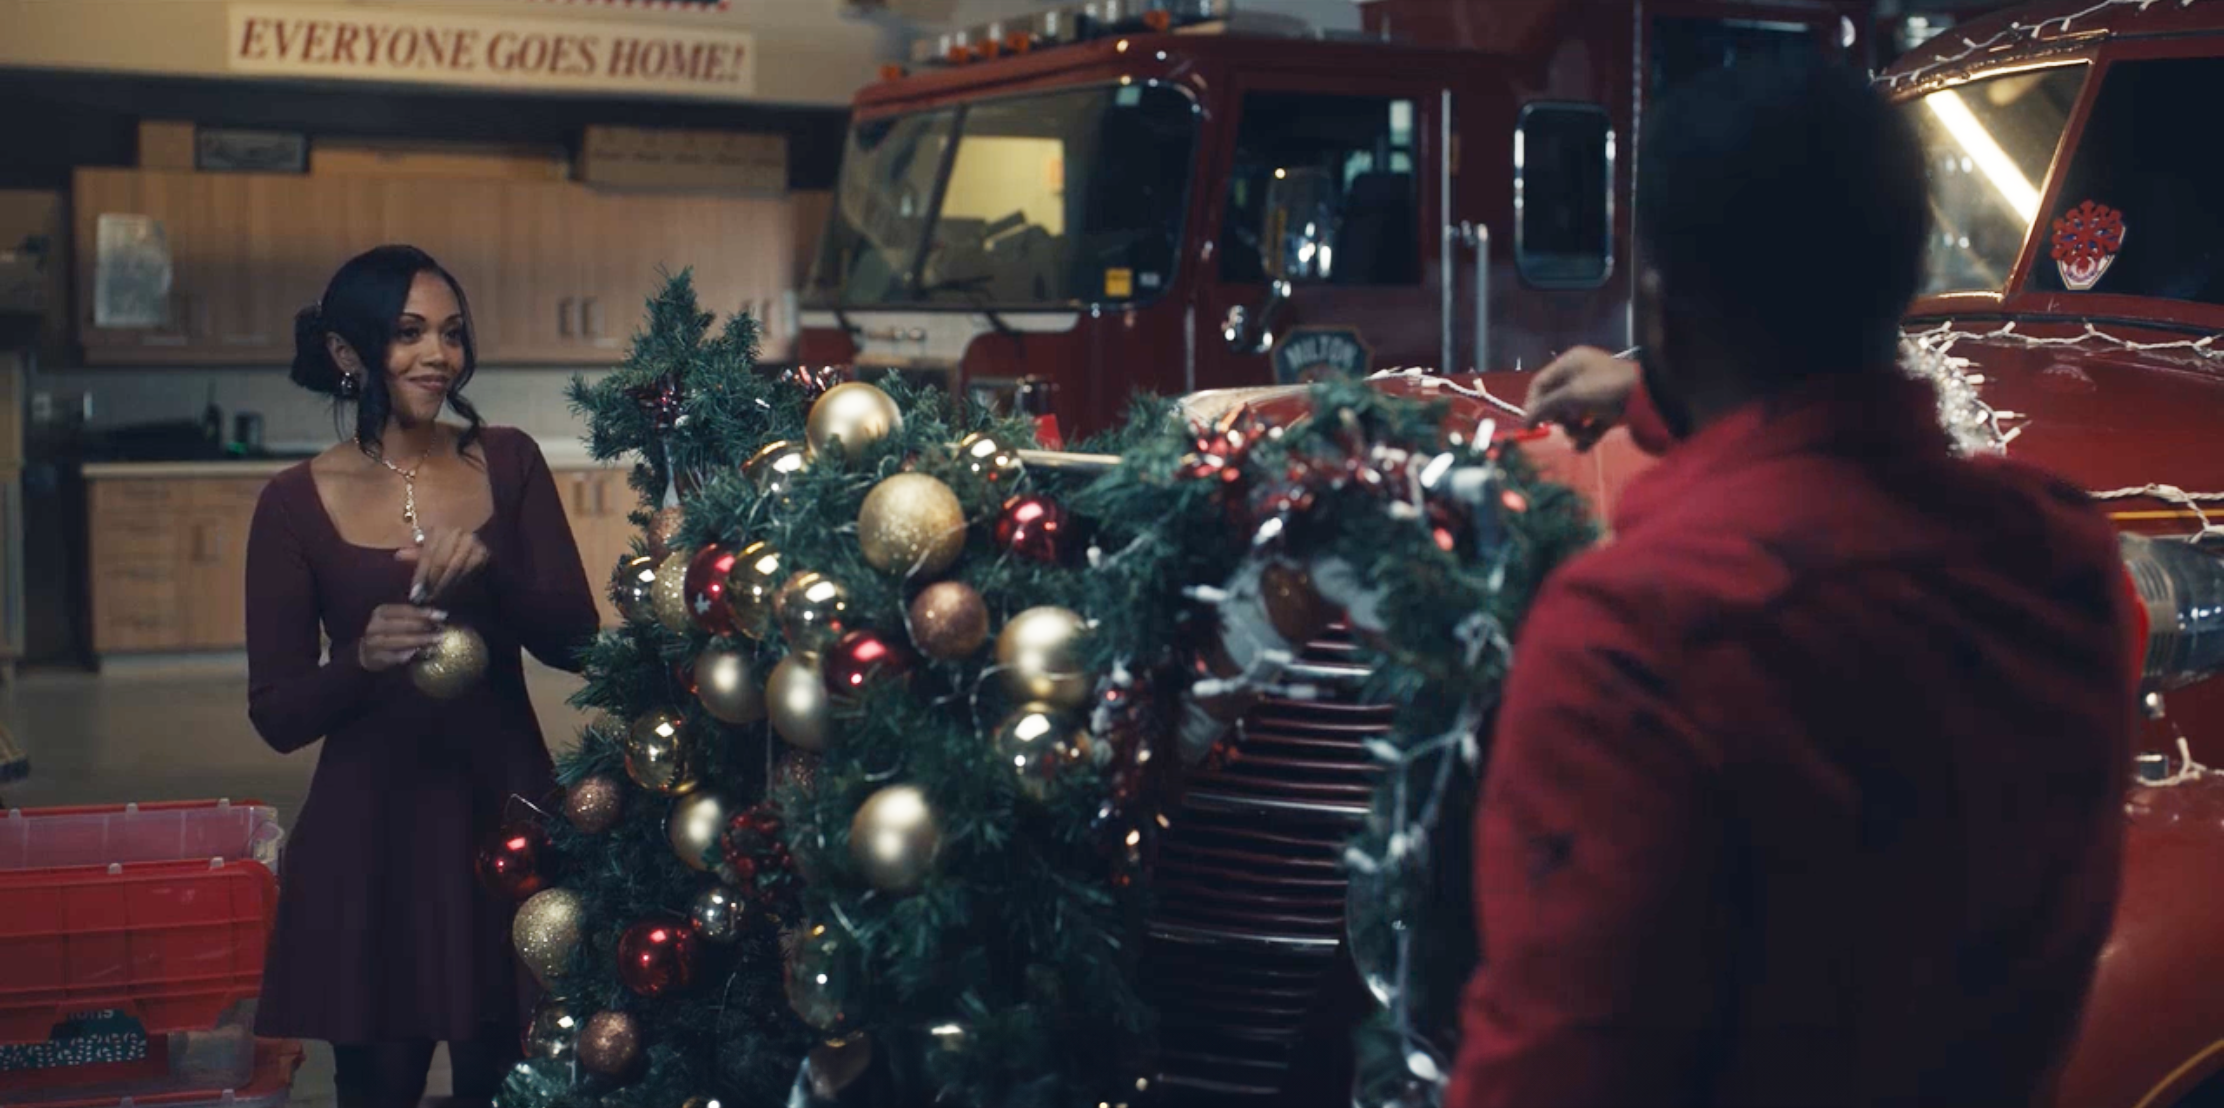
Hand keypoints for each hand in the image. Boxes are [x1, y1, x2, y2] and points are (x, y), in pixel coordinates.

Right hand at [358, 603, 448, 671]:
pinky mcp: (378, 658)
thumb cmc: (386, 631)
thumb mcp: (394, 617)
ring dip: (423, 640)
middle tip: (442, 629)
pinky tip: (424, 651)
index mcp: (381, 611)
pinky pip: (399, 655)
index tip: (441, 615)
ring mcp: (375, 642)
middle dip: (426, 627)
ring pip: (404, 641)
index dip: (425, 613)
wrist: (366, 651)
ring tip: (438, 639)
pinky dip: (413, 653)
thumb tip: (436, 612)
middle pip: (406, 625)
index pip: (406, 610)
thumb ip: (411, 613)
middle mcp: (375, 626)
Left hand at [394, 527, 490, 603]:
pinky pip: (468, 571)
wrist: (471, 553)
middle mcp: (456, 532)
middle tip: (424, 600)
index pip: (428, 555)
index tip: (414, 594)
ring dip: (444, 586)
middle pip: (441, 561)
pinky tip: (450, 594)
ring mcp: (472, 541)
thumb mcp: (428, 554)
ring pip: (455, 567)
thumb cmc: (444, 554)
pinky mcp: (483, 552)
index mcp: (439, 529)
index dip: (421, 575)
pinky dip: (458, 584)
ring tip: (435, 599)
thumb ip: (415, 556)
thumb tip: (398, 555)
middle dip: (431, 583)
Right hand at [1526, 347, 1640, 451]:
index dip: (1533, 404)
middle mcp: (1581, 375)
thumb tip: (1525, 422)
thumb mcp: (1571, 396)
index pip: (1540, 383)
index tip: (1530, 425)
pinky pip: (1590, 423)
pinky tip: (1583, 447)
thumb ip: (1545, 408)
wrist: (1648, 397)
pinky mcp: (1609, 409)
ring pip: (1573, 414)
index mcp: (1570, 363)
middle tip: (1563, 427)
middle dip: (1558, 418)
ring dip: (1573, 429)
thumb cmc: (1605, 389)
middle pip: (1556, 400)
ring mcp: (1596, 392)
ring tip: (1579, 436)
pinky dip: (1586, 434)